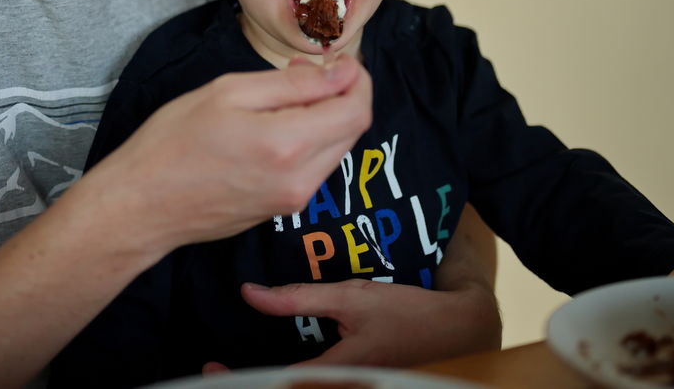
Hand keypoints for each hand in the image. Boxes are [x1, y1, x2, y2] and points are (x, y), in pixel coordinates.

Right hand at [87, 54, 371, 254]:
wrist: (142, 205)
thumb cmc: (173, 142)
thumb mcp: (229, 92)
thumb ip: (292, 83)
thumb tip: (341, 74)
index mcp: (289, 144)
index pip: (356, 110)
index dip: (357, 80)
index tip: (338, 62)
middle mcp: (300, 179)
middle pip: (352, 130)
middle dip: (342, 95)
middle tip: (305, 71)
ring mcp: (292, 200)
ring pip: (335, 150)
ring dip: (326, 118)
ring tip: (285, 96)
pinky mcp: (281, 210)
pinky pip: (314, 168)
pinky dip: (309, 141)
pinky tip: (276, 126)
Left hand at [234, 278, 501, 368]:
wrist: (463, 334)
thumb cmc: (408, 312)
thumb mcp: (352, 297)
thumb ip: (299, 298)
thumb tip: (249, 293)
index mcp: (336, 373)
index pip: (274, 384)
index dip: (235, 382)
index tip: (210, 369)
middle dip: (249, 386)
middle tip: (217, 375)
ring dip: (271, 385)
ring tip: (244, 374)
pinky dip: (295, 384)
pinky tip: (277, 375)